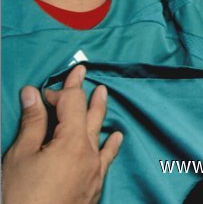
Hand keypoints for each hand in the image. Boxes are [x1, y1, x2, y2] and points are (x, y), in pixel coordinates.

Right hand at [2, 65, 121, 203]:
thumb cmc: (22, 197)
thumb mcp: (21, 155)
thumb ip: (32, 122)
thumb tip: (33, 93)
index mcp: (72, 141)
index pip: (72, 104)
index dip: (64, 89)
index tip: (63, 76)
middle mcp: (89, 153)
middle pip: (90, 115)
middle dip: (86, 94)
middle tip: (86, 75)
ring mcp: (95, 170)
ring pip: (100, 134)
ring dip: (100, 113)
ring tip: (103, 96)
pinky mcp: (94, 185)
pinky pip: (107, 158)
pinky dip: (112, 144)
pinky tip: (117, 137)